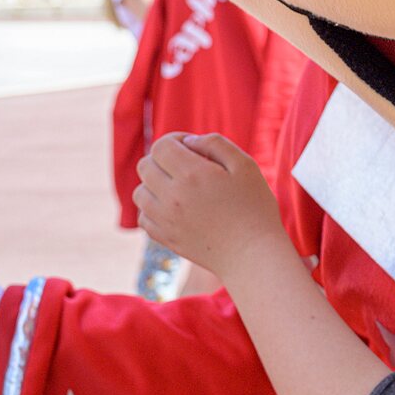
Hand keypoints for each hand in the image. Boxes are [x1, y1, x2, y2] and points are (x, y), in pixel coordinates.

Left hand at [134, 134, 285, 279]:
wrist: (252, 254)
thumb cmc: (254, 207)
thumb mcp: (245, 165)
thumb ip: (215, 144)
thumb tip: (188, 142)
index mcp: (193, 174)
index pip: (161, 146)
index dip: (175, 140)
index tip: (192, 147)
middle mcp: (172, 196)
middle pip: (145, 166)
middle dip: (163, 160)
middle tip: (188, 166)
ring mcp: (165, 219)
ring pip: (139, 192)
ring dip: (155, 184)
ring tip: (182, 188)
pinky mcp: (165, 238)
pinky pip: (143, 216)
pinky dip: (154, 208)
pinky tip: (177, 208)